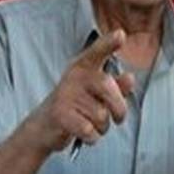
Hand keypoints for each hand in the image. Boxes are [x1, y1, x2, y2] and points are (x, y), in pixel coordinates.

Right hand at [26, 29, 136, 153]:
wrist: (43, 127)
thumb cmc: (74, 106)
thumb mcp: (94, 93)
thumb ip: (114, 85)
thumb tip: (130, 78)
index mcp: (83, 68)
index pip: (97, 52)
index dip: (109, 43)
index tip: (121, 34)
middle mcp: (73, 77)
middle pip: (110, 91)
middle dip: (119, 110)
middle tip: (118, 118)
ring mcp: (65, 95)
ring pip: (102, 116)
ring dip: (102, 127)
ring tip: (89, 124)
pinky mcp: (60, 115)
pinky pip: (90, 131)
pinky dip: (91, 138)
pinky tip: (82, 133)